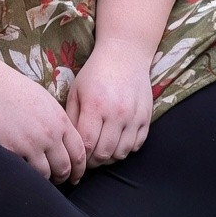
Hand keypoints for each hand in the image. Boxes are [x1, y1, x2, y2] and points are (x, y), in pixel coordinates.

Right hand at [0, 64, 86, 185]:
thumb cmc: (16, 89)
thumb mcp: (46, 102)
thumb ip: (59, 123)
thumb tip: (65, 144)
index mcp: (60, 121)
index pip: (79, 153)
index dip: (79, 169)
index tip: (75, 176)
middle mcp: (49, 134)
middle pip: (64, 168)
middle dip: (63, 178)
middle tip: (58, 180)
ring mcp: (30, 144)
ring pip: (46, 175)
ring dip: (45, 180)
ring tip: (41, 178)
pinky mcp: (11, 150)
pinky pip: (24, 172)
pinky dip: (26, 174)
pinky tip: (24, 171)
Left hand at [65, 50, 153, 169]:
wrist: (125, 55)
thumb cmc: (95, 73)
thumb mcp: (76, 91)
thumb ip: (71, 117)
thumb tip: (69, 143)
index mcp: (95, 106)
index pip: (87, 144)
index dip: (80, 156)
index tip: (76, 156)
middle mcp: (116, 113)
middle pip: (104, 153)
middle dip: (93, 161)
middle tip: (87, 158)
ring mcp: (133, 116)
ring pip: (121, 153)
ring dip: (110, 157)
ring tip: (102, 151)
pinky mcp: (146, 117)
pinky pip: (136, 144)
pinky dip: (126, 149)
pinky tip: (117, 141)